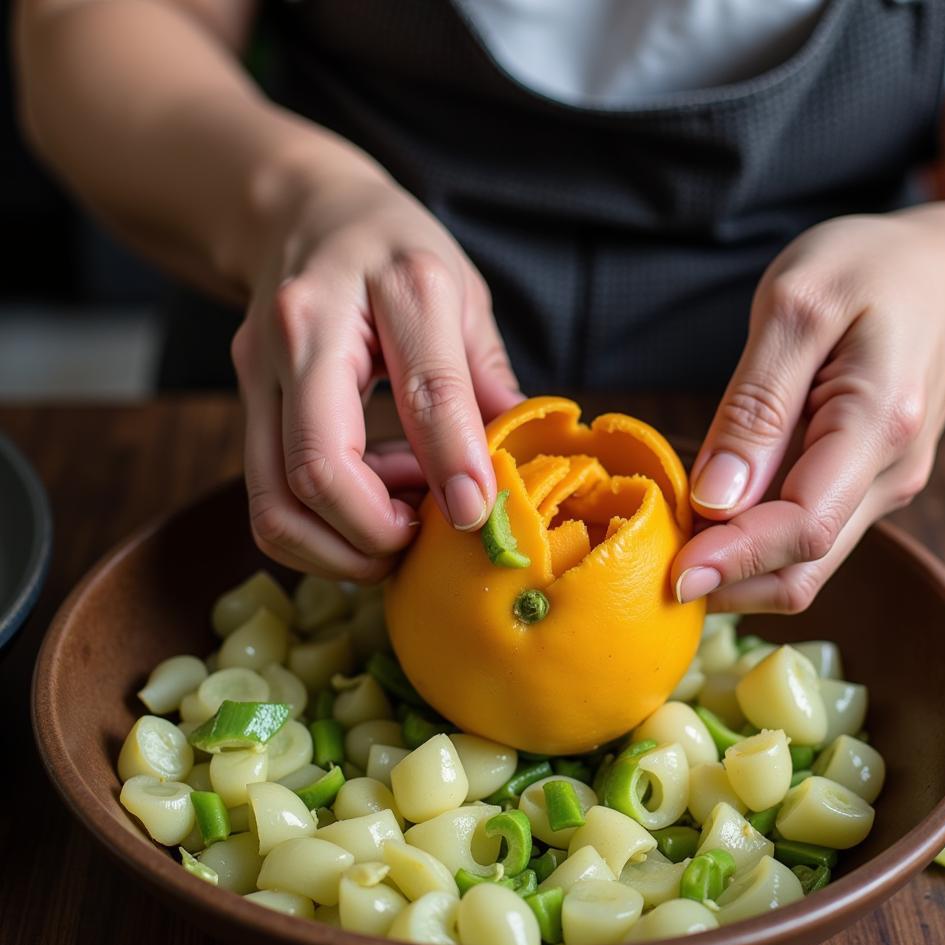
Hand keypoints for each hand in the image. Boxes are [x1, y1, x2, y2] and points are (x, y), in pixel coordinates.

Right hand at [232, 155, 521, 581]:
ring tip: (398, 523)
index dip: (453, 464)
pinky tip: (373, 499)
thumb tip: (515, 468)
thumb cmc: (394, 252)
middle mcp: (307, 329)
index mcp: (392, 284)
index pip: (425, 389)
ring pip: (275, 504)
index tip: (475, 516)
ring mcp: (260, 371)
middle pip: (318, 468)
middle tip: (423, 537)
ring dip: (341, 545)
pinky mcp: (243, 405)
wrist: (302, 213)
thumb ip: (488, 379)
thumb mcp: (463, 293)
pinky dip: (322, 527)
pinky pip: (271, 499)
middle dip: (377, 532)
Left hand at [671, 203, 944, 612]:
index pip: (803, 525)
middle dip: (724, 580)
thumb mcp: (797, 307)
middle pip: (802, 565)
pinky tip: (706, 527)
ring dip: (736, 572)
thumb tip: (715, 498)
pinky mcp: (865, 490)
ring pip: (804, 564)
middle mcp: (889, 475)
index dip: (732, 559)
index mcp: (877, 425)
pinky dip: (753, 547)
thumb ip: (756, 404)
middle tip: (650, 569)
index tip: (669, 573)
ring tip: (668, 549)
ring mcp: (882, 490)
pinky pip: (806, 539)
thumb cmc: (871, 272)